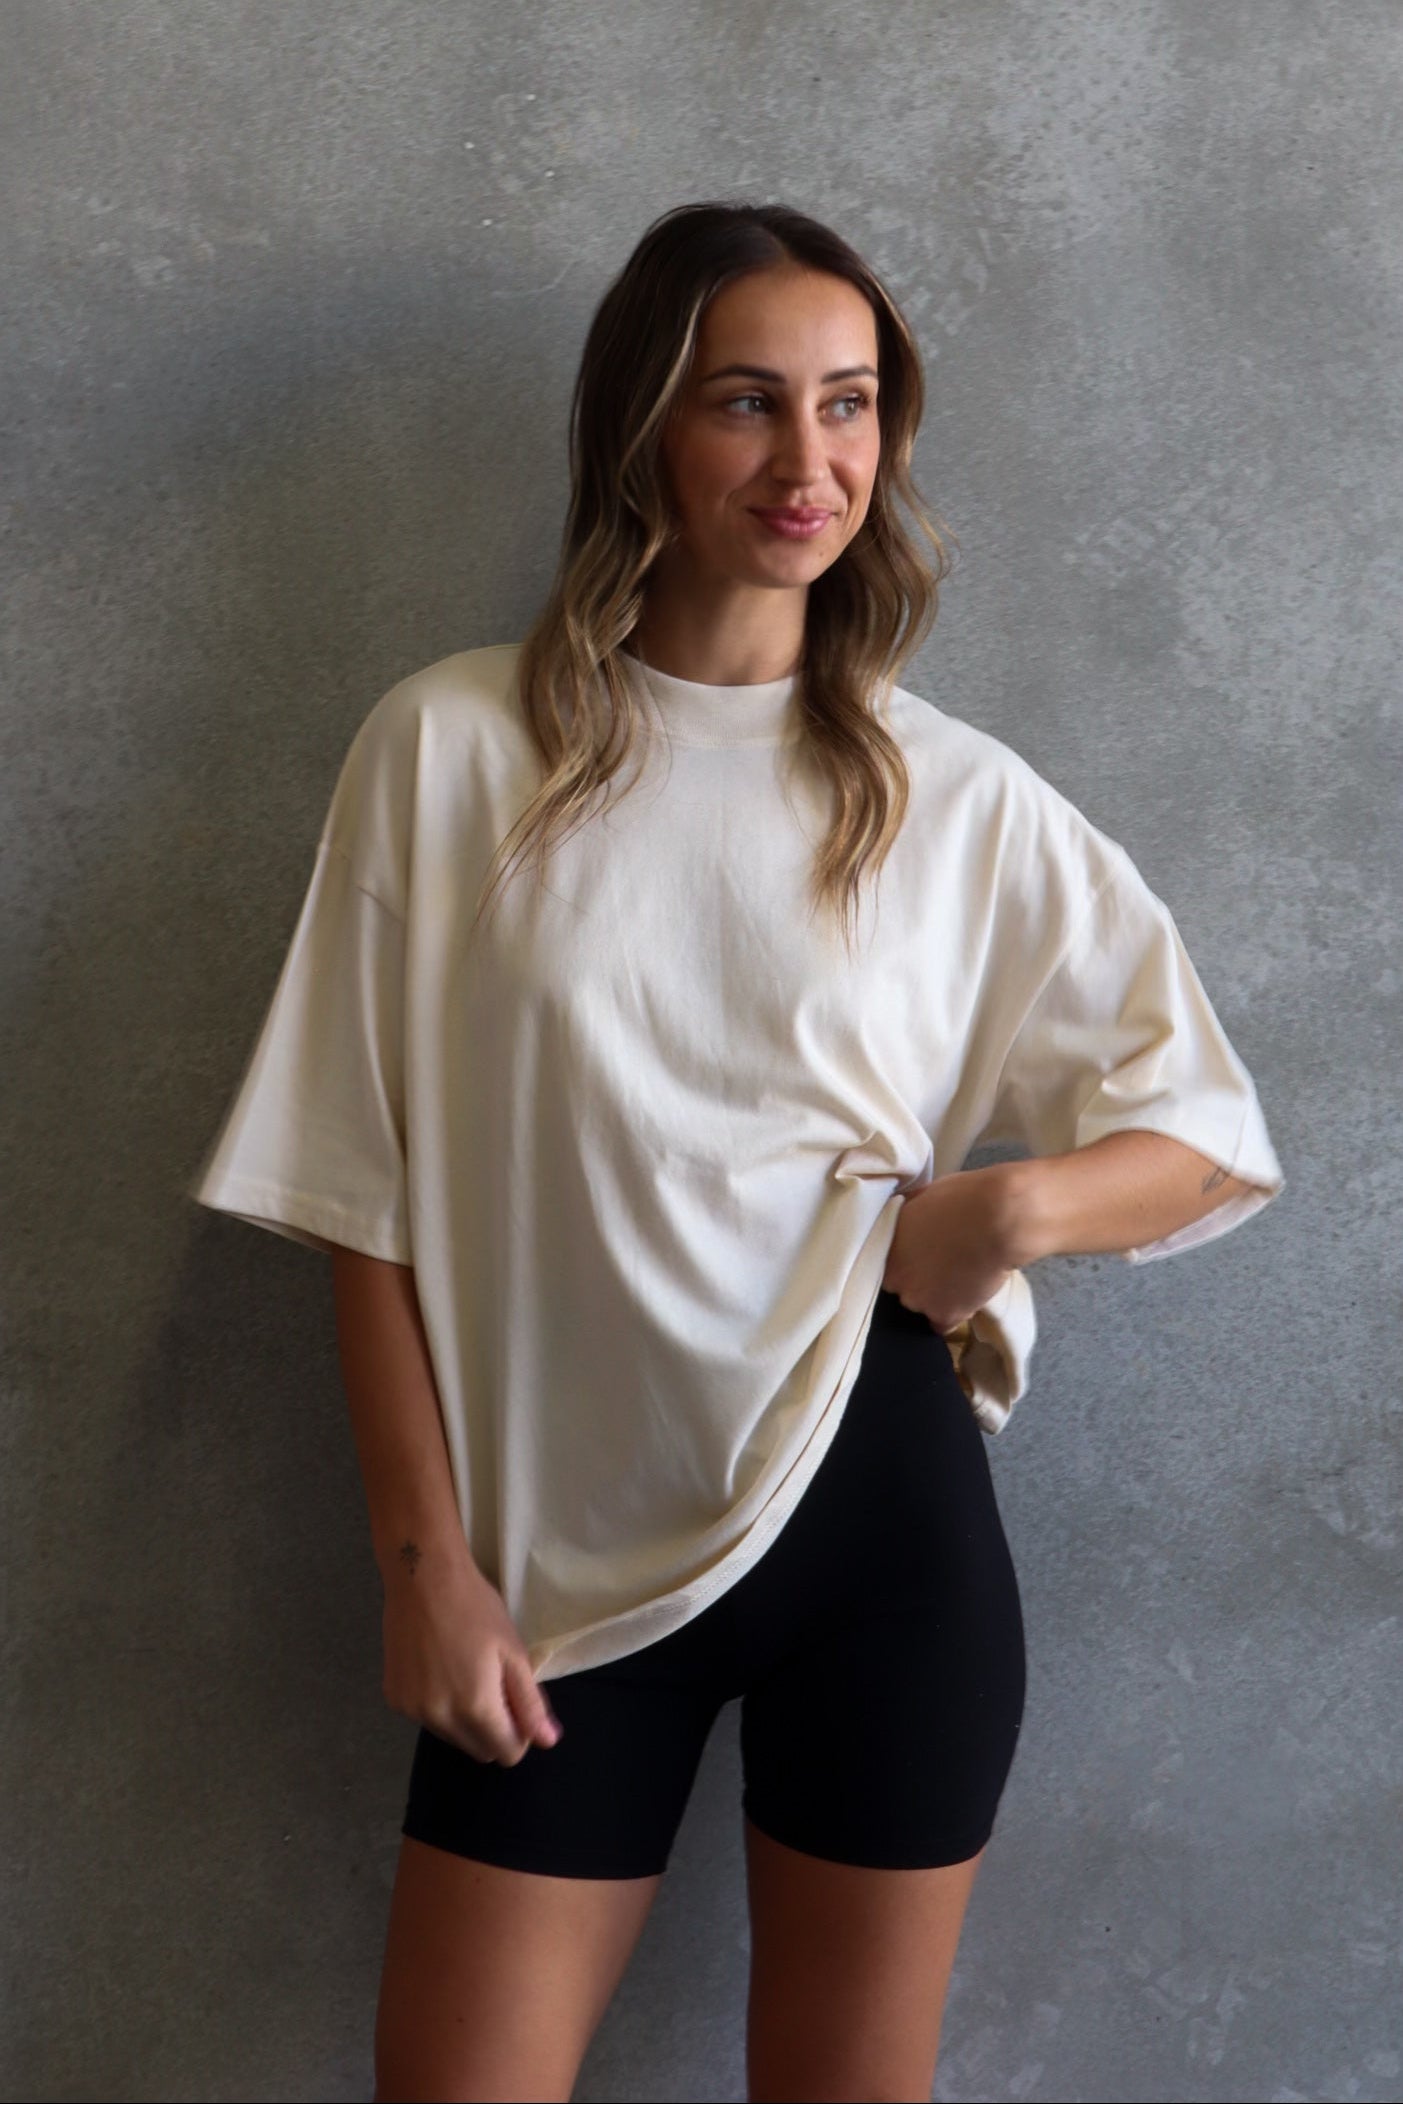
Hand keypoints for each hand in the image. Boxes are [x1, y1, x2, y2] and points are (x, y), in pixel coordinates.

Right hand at [381, 1547, 563, 1765]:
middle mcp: (439, 1719)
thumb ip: (530, 1703)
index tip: (518, 1703)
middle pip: (479, 1750)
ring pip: (452, 1736)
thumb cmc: (476, 1609)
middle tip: (495, 1685)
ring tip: (466, 1673)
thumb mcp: (513, 1652)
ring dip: (465, 1720)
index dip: (520, 1733)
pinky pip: (426, 1719)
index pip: (507, 1754)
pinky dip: (439, 1706)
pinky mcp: (394, 1699)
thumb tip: (548, 1742)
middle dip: (494, 1729)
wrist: (422, 1577)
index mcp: (475, 1708)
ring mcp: (412, 1711)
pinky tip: (439, 1669)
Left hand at [881, 1166, 1015, 1332]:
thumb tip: (905, 1221)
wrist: (998, 1219)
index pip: (886, 1265)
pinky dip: (954, 1313)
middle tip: (943, 1261)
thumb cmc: (961, 1198)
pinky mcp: (946, 1315)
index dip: (906, 1260)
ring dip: (937, 1296)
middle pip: (904, 1286)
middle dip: (919, 1277)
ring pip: (923, 1305)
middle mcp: (895, 1280)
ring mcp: (918, 1301)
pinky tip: (965, 1297)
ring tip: (961, 1276)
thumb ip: (905, 1219)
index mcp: (885, 1249)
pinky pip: (943, 1325)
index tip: (921, 1254)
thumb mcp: (919, 1198)